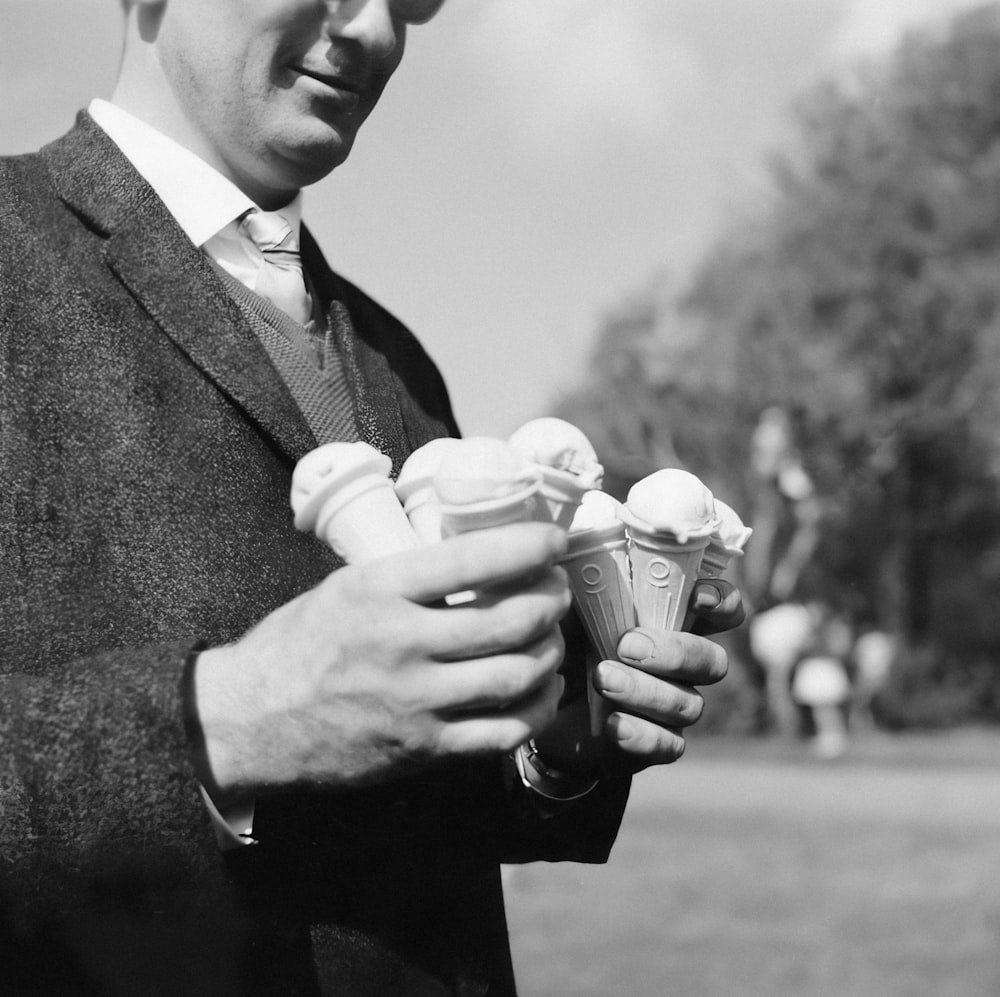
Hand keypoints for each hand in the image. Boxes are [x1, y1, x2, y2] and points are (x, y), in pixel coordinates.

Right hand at [192, 523, 571, 799]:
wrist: (252, 722)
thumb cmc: (299, 645)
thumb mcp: (345, 587)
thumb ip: (409, 575)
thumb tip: (481, 557)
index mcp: (379, 591)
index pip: (473, 559)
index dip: (529, 546)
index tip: (554, 541)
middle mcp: (402, 644)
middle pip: (510, 620)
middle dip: (551, 600)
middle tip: (557, 590)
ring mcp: (415, 702)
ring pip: (517, 675)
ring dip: (551, 652)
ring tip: (552, 637)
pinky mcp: (423, 750)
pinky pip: (503, 733)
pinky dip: (537, 707)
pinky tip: (542, 689)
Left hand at [535, 579, 741, 776]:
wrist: (533, 700)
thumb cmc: (559, 637)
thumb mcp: (569, 603)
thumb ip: (588, 580)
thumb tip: (588, 544)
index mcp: (670, 620)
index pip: (723, 608)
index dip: (723, 602)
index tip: (698, 596)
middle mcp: (681, 664)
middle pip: (713, 661)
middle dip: (674, 653)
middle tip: (626, 644)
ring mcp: (671, 707)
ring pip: (689, 704)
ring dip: (646, 690)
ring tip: (602, 678)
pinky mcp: (652, 744)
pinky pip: (669, 745)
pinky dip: (641, 734)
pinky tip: (611, 723)